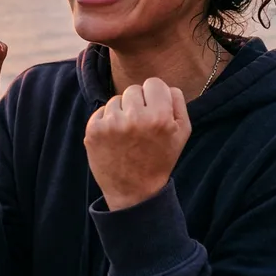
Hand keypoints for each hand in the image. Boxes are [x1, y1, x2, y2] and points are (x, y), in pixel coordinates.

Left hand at [84, 77, 190, 210]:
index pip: (154, 83)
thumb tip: (165, 85)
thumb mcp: (182, 133)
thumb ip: (178, 103)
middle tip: (141, 126)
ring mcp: (111, 124)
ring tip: (128, 135)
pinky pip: (102, 111)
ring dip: (122, 112)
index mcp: (159, 117)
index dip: (156, 96)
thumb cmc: (160, 159)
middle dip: (138, 104)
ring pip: (117, 99)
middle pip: (134, 89)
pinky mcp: (93, 130)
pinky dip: (107, 121)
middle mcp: (134, 118)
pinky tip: (114, 139)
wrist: (134, 192)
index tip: (154, 110)